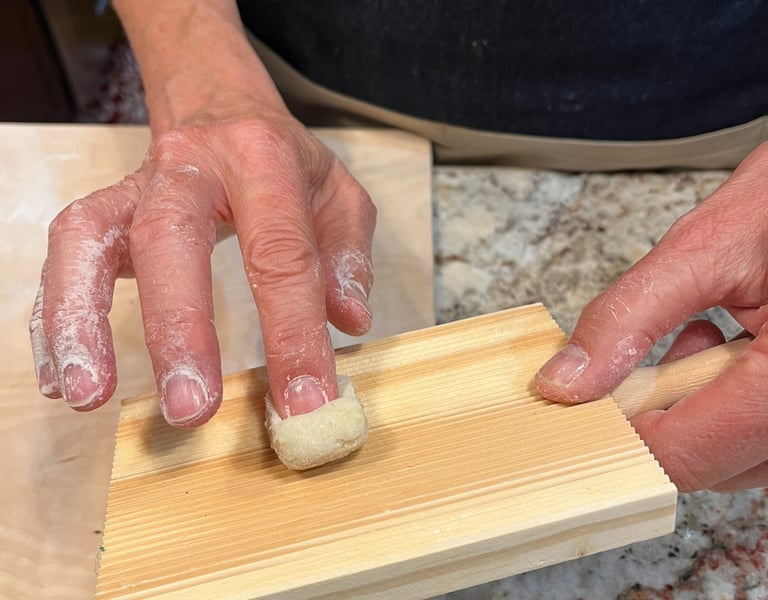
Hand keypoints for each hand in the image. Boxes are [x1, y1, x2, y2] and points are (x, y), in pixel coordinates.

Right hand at [29, 100, 374, 427]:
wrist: (220, 103)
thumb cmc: (282, 159)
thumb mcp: (337, 192)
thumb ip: (346, 255)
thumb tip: (347, 321)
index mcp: (262, 159)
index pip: (280, 253)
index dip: (293, 331)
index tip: (305, 400)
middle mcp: (189, 166)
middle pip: (170, 237)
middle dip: (179, 328)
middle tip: (191, 408)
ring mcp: (135, 184)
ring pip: (89, 237)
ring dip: (81, 320)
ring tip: (88, 396)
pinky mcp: (103, 205)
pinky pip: (67, 252)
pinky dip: (57, 314)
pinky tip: (63, 375)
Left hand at [536, 141, 767, 491]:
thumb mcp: (705, 246)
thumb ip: (630, 316)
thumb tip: (568, 380)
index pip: (690, 453)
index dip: (626, 435)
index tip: (592, 405)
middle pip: (717, 466)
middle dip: (665, 415)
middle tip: (643, 360)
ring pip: (743, 458)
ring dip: (700, 411)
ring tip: (699, 338)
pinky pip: (764, 432)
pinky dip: (732, 403)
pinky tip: (725, 348)